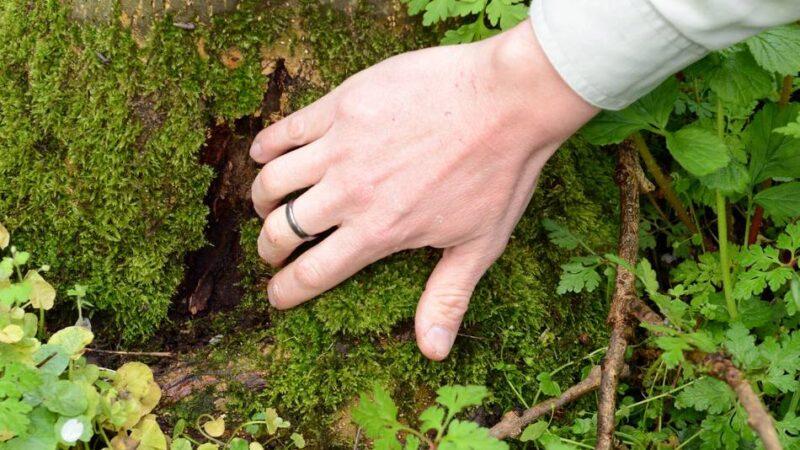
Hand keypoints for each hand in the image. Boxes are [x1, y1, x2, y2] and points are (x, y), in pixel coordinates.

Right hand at [249, 19, 597, 359]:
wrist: (508, 100)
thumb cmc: (499, 173)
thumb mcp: (479, 245)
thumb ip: (447, 297)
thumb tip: (432, 351)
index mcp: (378, 231)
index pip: (311, 273)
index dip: (286, 290)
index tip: (275, 294)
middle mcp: (350, 192)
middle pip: (282, 230)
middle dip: (269, 248)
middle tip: (272, 249)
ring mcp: (342, 145)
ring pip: (273, 181)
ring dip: (261, 199)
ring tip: (268, 203)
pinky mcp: (342, 104)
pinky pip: (285, 130)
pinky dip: (266, 146)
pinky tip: (264, 154)